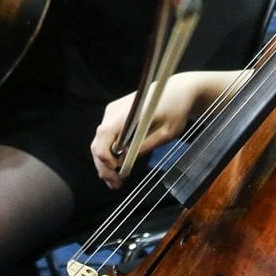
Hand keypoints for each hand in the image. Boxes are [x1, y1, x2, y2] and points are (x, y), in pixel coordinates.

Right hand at [89, 70, 241, 188]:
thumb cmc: (175, 110)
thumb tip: (126, 162)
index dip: (106, 162)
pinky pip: (107, 136)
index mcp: (123, 116)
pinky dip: (110, 151)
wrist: (178, 90)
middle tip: (115, 185)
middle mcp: (112, 112)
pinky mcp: (115, 114)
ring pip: (100, 141)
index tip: (119, 175)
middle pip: (98, 144)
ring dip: (105, 162)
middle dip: (104, 167)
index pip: (102, 142)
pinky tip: (117, 165)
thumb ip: (144, 146)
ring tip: (116, 180)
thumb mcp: (165, 133)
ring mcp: (112, 112)